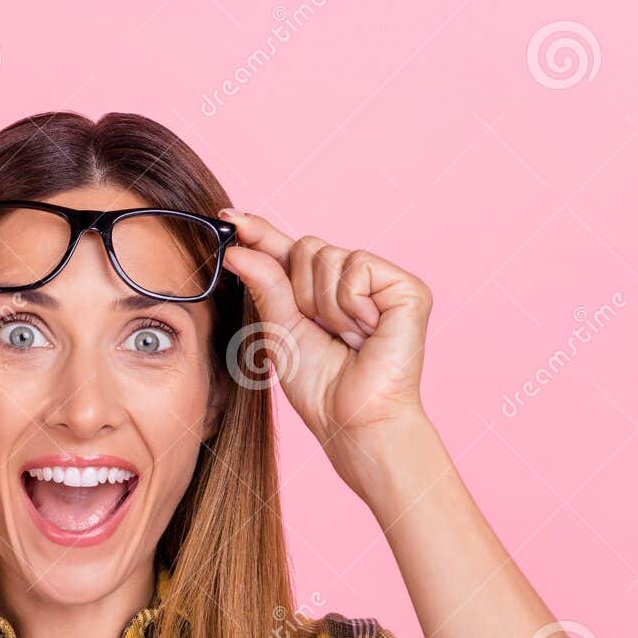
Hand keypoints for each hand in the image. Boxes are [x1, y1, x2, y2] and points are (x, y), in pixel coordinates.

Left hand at [221, 210, 432, 480]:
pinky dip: (349, 302)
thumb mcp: (280, 329)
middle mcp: (355, 281)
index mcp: (324, 291)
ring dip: (325, 305)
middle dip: (302, 292)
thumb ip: (264, 283)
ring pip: (328, 255)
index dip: (261, 233)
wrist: (352, 418)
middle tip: (323, 332)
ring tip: (348, 337)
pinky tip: (366, 331)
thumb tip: (236, 246)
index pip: (289, 251)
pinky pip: (356, 266)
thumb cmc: (320, 385)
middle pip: (307, 246)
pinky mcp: (407, 288)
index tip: (230, 219)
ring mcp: (382, 282)